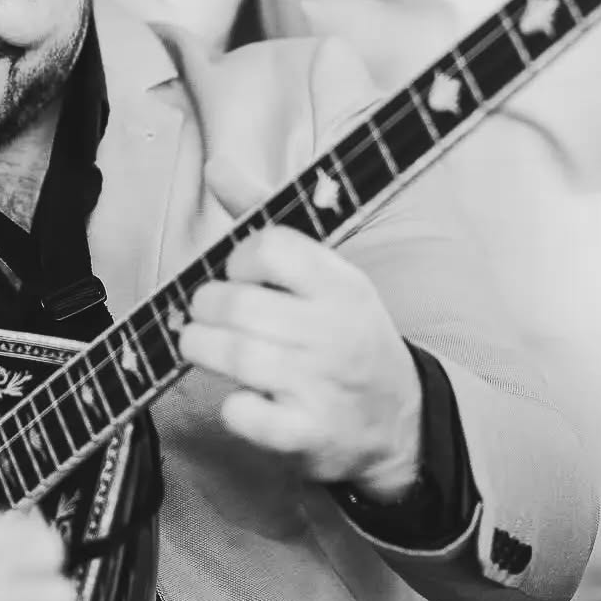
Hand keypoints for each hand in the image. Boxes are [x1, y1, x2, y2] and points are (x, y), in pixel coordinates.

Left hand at [179, 176, 422, 499]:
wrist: (398, 420)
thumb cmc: (343, 333)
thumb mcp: (322, 272)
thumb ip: (263, 217)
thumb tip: (215, 166)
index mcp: (340, 283)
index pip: (270, 247)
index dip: (238, 258)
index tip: (239, 274)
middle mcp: (334, 332)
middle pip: (238, 305)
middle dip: (204, 308)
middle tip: (206, 315)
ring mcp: (323, 386)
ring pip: (234, 356)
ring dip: (202, 349)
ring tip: (205, 347)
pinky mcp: (308, 434)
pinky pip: (246, 415)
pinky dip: (232, 407)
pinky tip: (243, 398)